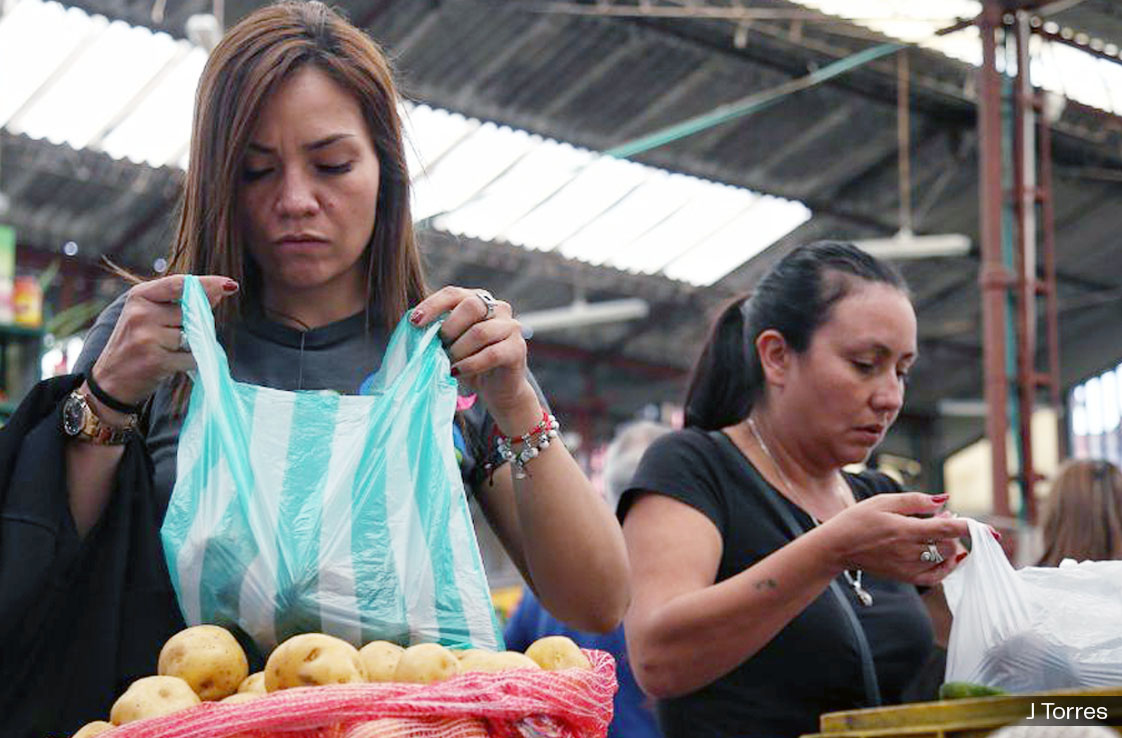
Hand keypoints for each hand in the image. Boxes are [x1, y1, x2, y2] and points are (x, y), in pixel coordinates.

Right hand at [91, 275, 238, 405]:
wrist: (111, 381)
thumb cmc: (136, 344)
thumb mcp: (149, 315)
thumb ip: (179, 303)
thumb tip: (218, 291)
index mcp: (139, 296)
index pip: (179, 284)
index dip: (207, 284)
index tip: (229, 285)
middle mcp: (140, 313)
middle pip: (190, 313)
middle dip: (193, 325)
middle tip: (172, 337)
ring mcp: (147, 337)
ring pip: (193, 337)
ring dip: (190, 346)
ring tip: (166, 351)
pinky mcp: (155, 360)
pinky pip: (192, 357)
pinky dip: (190, 362)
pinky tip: (171, 364)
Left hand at [409, 286, 535, 427]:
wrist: (499, 389)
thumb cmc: (471, 362)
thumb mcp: (452, 343)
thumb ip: (439, 331)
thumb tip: (415, 327)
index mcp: (479, 300)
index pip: (453, 293)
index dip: (432, 305)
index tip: (414, 322)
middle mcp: (498, 308)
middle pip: (471, 306)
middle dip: (449, 328)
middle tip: (440, 347)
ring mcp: (511, 327)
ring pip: (480, 332)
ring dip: (458, 350)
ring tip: (449, 363)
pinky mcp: (517, 349)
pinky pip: (491, 354)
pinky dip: (470, 364)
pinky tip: (458, 372)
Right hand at [819, 493, 982, 587]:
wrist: (838, 547)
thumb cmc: (858, 520)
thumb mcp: (883, 501)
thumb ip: (916, 501)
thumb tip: (944, 501)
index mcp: (903, 530)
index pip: (947, 530)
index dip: (971, 529)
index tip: (991, 531)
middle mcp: (908, 552)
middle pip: (948, 545)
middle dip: (954, 531)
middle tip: (943, 518)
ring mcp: (907, 567)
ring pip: (944, 559)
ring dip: (950, 545)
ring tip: (938, 532)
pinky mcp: (905, 577)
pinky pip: (936, 576)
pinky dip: (948, 567)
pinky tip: (950, 557)